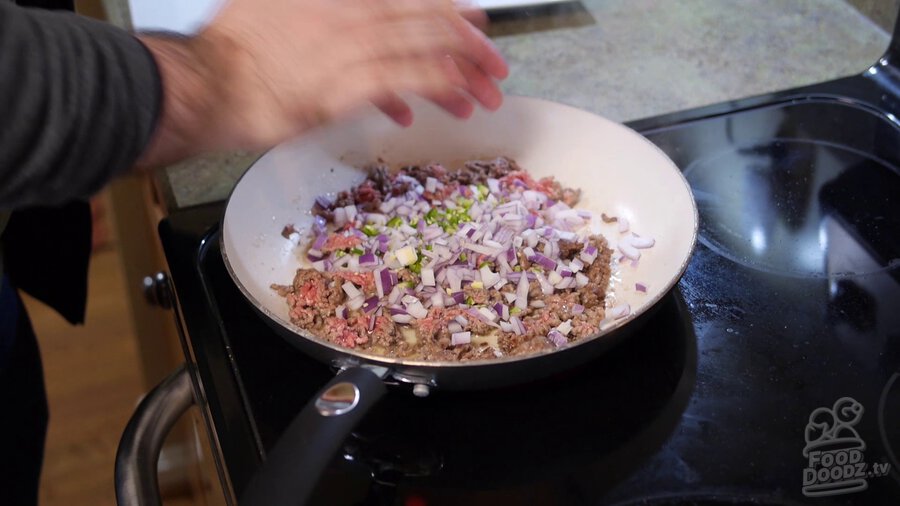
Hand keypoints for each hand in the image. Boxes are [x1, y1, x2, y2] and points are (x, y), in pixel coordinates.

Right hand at [137, 0, 507, 166]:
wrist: (206, 83)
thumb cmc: (239, 51)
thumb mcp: (282, 7)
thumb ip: (328, 12)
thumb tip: (363, 20)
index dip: (450, 12)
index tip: (474, 24)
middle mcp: (352, 11)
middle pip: (429, 22)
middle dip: (470, 46)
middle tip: (494, 66)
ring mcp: (350, 46)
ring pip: (425, 51)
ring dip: (462, 73)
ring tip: (483, 95)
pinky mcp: (345, 85)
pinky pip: (406, 80)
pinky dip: (436, 87)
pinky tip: (453, 101)